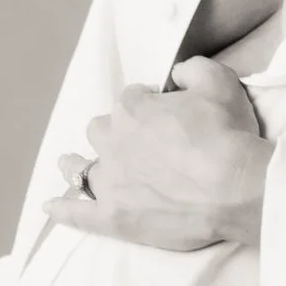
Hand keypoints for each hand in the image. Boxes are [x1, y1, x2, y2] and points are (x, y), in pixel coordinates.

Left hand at [42, 56, 273, 251]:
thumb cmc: (227, 132)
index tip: (166, 112)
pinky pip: (80, 214)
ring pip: (80, 168)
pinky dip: (64, 210)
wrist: (235, 187)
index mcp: (133, 109)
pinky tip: (50, 207)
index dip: (149, 103)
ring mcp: (111, 182)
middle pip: (101, 131)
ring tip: (70, 163)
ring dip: (75, 164)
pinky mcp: (115, 217)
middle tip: (136, 142)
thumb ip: (192, 69)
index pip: (132, 99)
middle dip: (113, 132)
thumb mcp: (218, 81)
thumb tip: (178, 73)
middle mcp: (113, 142)